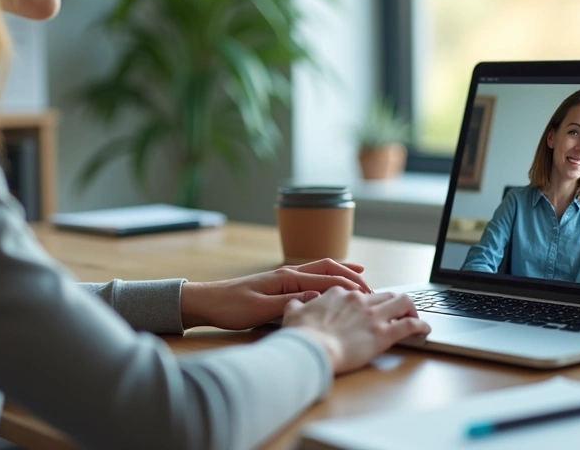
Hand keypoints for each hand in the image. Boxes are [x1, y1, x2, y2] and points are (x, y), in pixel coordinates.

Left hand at [180, 259, 372, 330]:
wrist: (207, 302)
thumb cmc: (231, 307)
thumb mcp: (260, 310)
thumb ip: (291, 303)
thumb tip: (320, 299)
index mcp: (287, 278)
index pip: (327, 279)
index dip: (350, 287)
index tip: (368, 297)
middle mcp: (289, 273)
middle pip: (328, 268)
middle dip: (352, 277)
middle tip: (372, 290)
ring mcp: (285, 278)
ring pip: (321, 270)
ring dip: (343, 275)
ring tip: (363, 281)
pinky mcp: (280, 285)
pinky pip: (312, 278)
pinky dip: (329, 279)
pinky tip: (334, 286)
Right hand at [282, 287, 430, 373]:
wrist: (311, 349)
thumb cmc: (301, 335)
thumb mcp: (292, 314)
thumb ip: (296, 306)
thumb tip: (295, 303)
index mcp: (339, 295)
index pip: (357, 293)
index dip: (364, 302)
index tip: (366, 310)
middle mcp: (359, 301)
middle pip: (384, 295)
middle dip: (391, 302)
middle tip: (394, 313)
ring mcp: (373, 317)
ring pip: (402, 302)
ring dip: (410, 308)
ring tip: (413, 316)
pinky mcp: (383, 334)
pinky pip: (410, 325)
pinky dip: (421, 326)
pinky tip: (425, 329)